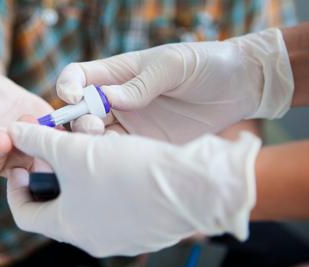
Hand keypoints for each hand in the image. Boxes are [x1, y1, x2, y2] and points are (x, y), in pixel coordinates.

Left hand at [6, 122, 260, 256]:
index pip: (25, 214)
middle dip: (54, 176)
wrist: (192, 186)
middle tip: (57, 151)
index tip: (21, 163)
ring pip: (90, 203)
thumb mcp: (75, 151)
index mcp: (70, 227)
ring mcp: (123, 235)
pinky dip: (109, 183)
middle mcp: (94, 238)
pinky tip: (121, 162)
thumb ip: (39, 141)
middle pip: (59, 206)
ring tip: (90, 150)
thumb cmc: (128, 172)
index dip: (16, 187)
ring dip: (83, 177)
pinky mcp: (147, 225)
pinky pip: (118, 204)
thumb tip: (14, 130)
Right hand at [57, 28, 292, 142]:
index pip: (79, 77)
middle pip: (80, 111)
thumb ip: (140, 84)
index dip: (68, 86)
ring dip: (91, 141)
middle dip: (77, 120)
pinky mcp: (146, 144)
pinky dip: (112, 158)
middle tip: (93, 126)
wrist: (240, 87)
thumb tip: (108, 99)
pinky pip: (120, 154)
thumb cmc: (205, 65)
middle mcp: (118, 99)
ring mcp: (131, 123)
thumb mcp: (172, 66)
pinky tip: (121, 159)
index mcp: (119, 73)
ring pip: (95, 136)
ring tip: (105, 141)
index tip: (72, 97)